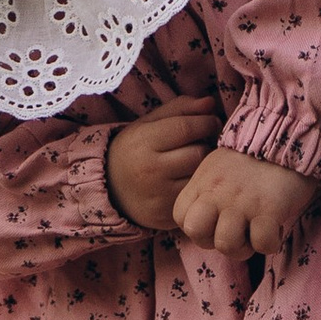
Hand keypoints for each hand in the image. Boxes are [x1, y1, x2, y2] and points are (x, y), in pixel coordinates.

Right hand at [107, 99, 222, 232]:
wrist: (109, 189)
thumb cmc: (134, 150)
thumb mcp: (149, 124)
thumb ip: (179, 109)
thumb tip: (210, 103)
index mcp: (144, 141)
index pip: (187, 128)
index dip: (206, 122)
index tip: (211, 122)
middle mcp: (150, 170)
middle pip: (198, 154)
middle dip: (207, 145)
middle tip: (204, 143)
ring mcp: (158, 196)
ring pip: (199, 178)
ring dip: (205, 168)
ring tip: (197, 162)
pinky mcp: (166, 216)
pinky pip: (194, 198)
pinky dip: (198, 188)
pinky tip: (191, 181)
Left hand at [172, 145, 320, 261]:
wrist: (285, 133)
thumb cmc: (250, 159)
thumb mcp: (216, 169)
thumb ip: (205, 194)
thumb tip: (208, 228)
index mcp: (203, 183)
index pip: (182, 219)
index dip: (198, 228)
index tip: (216, 219)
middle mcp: (218, 193)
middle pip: (198, 236)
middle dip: (216, 242)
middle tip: (237, 230)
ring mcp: (242, 202)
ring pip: (227, 245)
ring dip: (245, 246)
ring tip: (257, 229)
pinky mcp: (269, 208)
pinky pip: (262, 243)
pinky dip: (271, 241)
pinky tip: (275, 226)